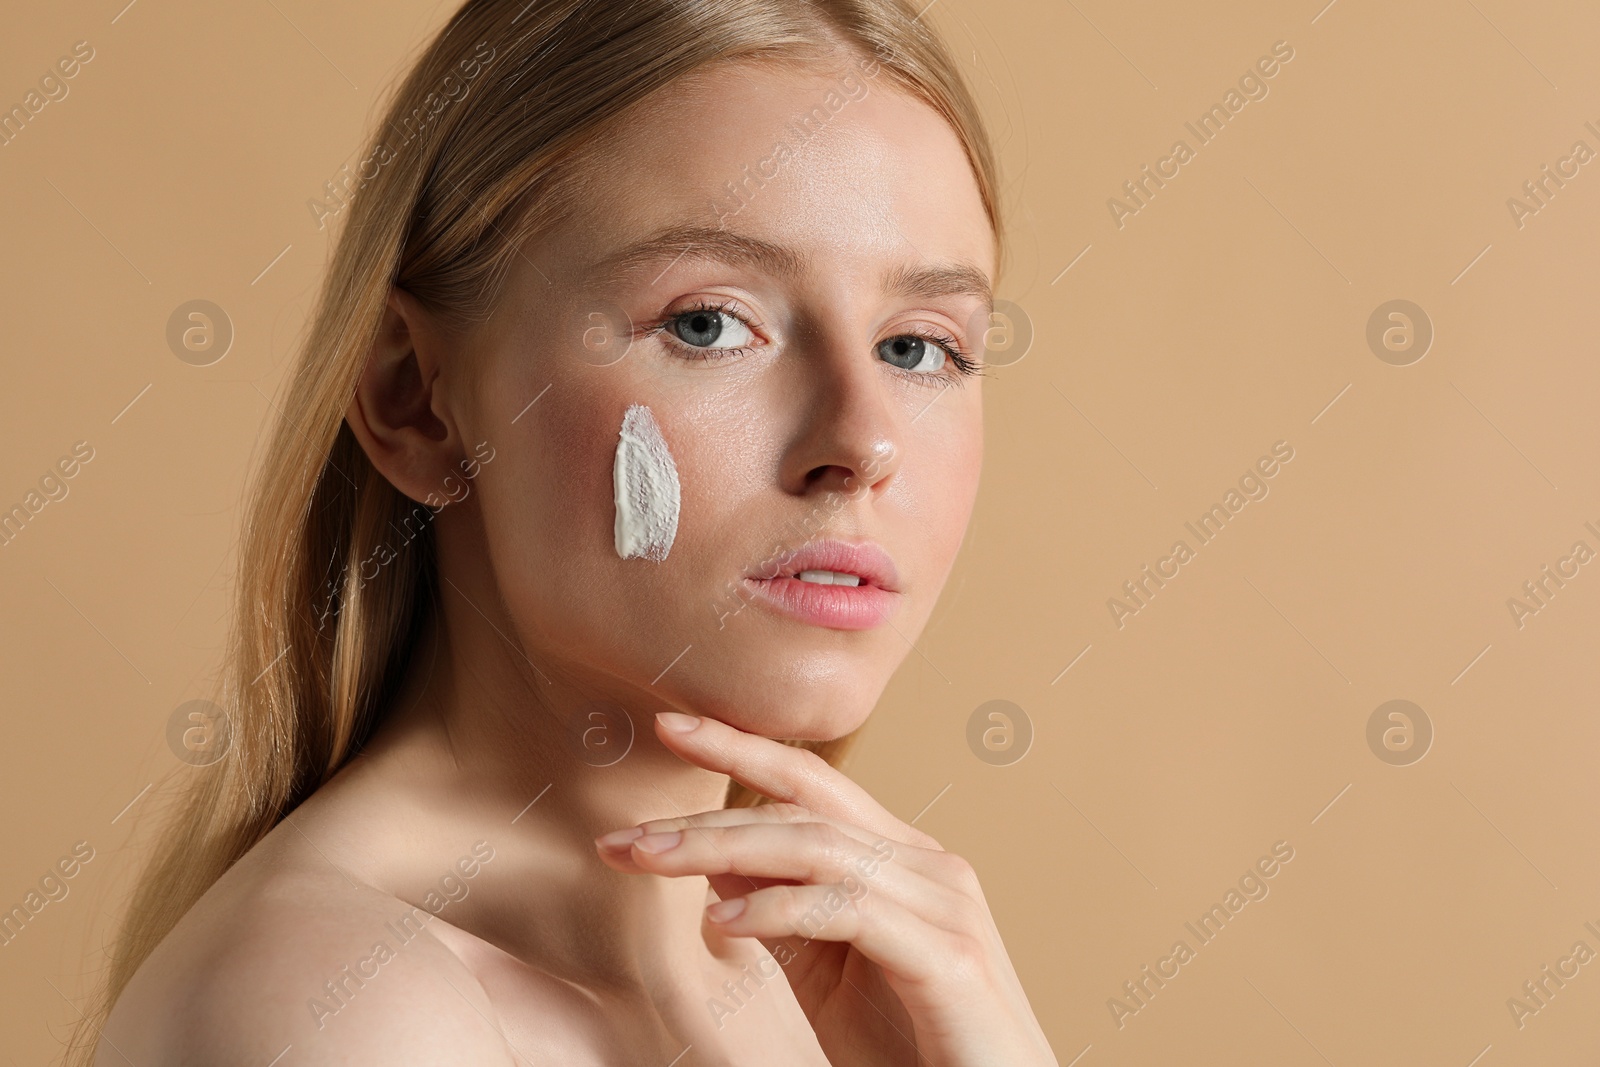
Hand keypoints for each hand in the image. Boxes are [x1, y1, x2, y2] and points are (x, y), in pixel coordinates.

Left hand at [594, 712, 1058, 1066]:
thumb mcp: (824, 974)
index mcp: (903, 860)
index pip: (814, 783)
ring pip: (819, 848)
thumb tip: (715, 862)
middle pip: (805, 811)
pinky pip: (849, 910)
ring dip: (722, 850)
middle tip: (626, 836)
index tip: (669, 728)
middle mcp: (930, 866)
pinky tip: (722, 925)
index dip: (742, 748)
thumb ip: (779, 914)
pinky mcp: (949, 956)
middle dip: (706, 817)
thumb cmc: (914, 1049)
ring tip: (652, 862)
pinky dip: (778, 909)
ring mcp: (945, 905)